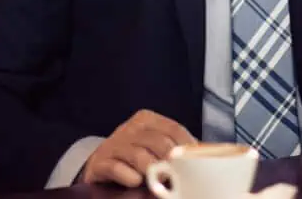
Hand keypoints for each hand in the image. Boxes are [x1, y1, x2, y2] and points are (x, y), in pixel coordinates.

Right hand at [80, 110, 196, 186]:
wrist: (101, 163)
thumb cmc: (135, 155)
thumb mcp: (155, 146)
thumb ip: (174, 148)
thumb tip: (201, 156)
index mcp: (147, 120)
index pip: (173, 129)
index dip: (187, 146)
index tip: (198, 162)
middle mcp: (130, 128)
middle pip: (159, 143)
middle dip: (171, 161)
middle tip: (179, 175)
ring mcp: (114, 144)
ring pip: (139, 155)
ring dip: (152, 170)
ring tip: (160, 180)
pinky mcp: (100, 162)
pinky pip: (116, 168)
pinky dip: (129, 176)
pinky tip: (136, 181)